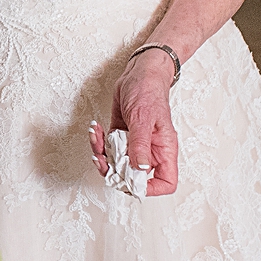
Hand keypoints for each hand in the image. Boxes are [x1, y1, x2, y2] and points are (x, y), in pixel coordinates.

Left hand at [89, 50, 180, 194]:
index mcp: (163, 150)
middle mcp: (149, 150)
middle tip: (101, 159)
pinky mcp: (120, 136)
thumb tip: (139, 169)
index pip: (165, 182)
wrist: (139, 72)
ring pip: (116, 164)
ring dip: (101, 155)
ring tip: (96, 137)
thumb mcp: (143, 118)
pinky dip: (98, 142)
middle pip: (133, 177)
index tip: (128, 180)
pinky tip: (96, 129)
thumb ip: (140, 145)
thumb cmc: (149, 91)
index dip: (149, 188)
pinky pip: (107, 149)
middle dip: (113, 171)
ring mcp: (134, 144)